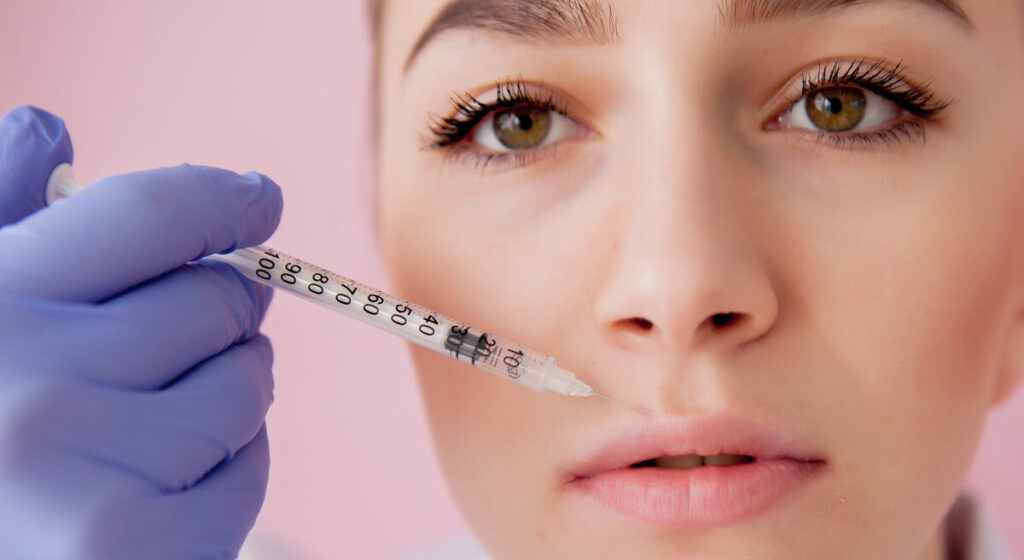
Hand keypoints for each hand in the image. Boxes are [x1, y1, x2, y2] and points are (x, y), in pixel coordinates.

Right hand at [0, 106, 282, 559]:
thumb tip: (49, 129)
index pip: (150, 216)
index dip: (223, 199)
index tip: (259, 199)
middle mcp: (30, 389)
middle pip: (216, 301)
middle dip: (222, 309)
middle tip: (187, 333)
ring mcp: (84, 480)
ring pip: (244, 386)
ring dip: (230, 389)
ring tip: (158, 420)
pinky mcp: (131, 553)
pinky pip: (246, 473)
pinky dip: (231, 470)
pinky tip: (166, 485)